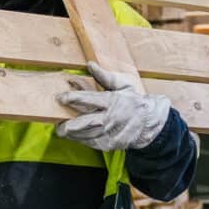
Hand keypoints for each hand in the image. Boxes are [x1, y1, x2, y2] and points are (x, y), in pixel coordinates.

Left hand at [56, 67, 173, 151]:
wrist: (150, 122)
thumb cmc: (133, 101)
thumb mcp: (122, 85)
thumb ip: (104, 77)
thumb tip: (90, 65)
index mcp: (112, 101)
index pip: (89, 98)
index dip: (73, 98)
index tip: (61, 97)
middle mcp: (110, 118)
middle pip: (86, 122)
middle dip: (70, 125)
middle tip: (59, 126)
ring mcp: (111, 133)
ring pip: (87, 135)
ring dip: (73, 134)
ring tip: (63, 131)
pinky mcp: (111, 144)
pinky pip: (92, 143)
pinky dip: (82, 140)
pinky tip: (75, 137)